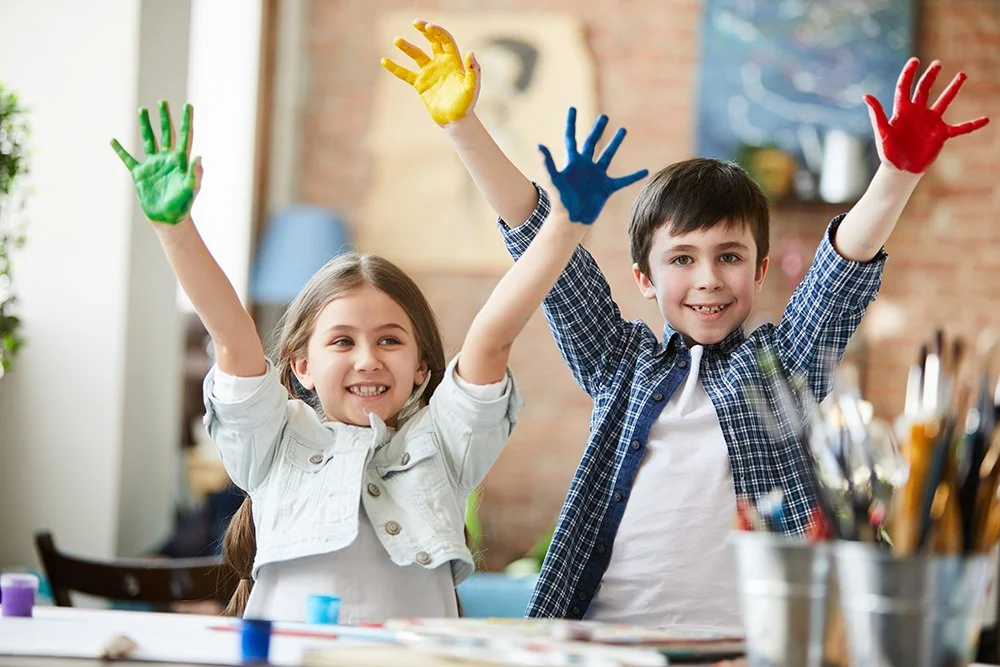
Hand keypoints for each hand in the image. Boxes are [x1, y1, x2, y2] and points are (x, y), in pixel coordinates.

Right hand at [111, 101, 201, 224]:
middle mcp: (167, 159)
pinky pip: (128, 159)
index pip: (184, 136)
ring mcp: (153, 165)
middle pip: (166, 133)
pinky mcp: (140, 174)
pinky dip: (120, 150)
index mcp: (180, 160)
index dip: (186, 121)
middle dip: (164, 118)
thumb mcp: (191, 188)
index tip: (188, 105)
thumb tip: (199, 157)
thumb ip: (195, 173)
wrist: (169, 218)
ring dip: (145, 125)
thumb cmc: (184, 204)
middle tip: (162, 102)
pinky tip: (113, 140)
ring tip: (142, 109)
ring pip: (148, 140)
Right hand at [381, 20, 478, 125]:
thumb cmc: (466, 104)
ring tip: (397, 40)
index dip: (437, 32)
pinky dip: (395, 68)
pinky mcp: (420, 84)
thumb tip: (470, 52)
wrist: (455, 120)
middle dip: (424, 30)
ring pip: (416, 55)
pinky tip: (384, 60)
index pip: (445, 40)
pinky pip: (405, 74)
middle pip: (432, 42)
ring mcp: (429, 73)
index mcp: (454, 61)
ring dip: (407, 47)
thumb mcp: (472, 87)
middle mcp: (441, 64)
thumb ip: (473, 70)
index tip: (428, 27)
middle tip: (415, 22)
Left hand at [539, 108, 648, 224]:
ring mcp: (596, 176)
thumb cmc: (560, 202)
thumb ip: (548, 163)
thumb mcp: (554, 180)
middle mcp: (585, 167)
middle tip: (604, 117)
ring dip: (615, 143)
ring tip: (623, 129)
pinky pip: (622, 180)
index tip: (572, 108)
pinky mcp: (606, 188)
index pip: (571, 138)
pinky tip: (644, 170)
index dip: (571, 123)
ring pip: (607, 156)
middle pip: (592, 143)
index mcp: (572, 163)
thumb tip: (538, 145)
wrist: (570, 221)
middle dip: (598, 130)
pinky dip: (633, 176)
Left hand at [865, 57, 988, 172]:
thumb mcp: (882, 133)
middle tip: (938, 63)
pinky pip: (960, 128)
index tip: (915, 60)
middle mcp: (917, 113)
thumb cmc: (888, 154)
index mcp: (902, 111)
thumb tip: (866, 96)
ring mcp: (931, 122)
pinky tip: (986, 119)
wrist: (900, 172)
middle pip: (924, 89)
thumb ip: (877, 115)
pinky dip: (972, 125)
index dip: (909, 73)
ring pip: (944, 101)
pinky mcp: (941, 134)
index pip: (905, 87)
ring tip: (962, 74)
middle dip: (930, 75)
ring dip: (953, 88)